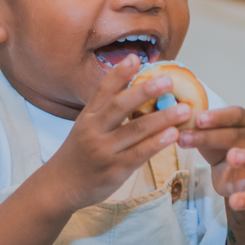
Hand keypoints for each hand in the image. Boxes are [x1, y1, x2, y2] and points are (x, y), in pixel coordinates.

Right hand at [40, 54, 191, 212]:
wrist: (60, 186)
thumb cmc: (79, 155)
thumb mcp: (85, 128)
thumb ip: (106, 113)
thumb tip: (135, 91)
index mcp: (87, 117)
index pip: (103, 90)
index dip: (119, 73)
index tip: (135, 58)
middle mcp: (93, 131)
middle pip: (120, 106)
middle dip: (145, 91)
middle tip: (168, 80)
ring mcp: (104, 151)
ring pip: (135, 130)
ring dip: (161, 118)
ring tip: (184, 109)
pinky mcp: (114, 170)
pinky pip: (139, 154)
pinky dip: (157, 143)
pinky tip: (173, 135)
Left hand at [178, 107, 244, 210]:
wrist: (234, 175)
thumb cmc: (220, 148)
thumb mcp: (207, 135)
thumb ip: (196, 128)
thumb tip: (173, 120)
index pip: (234, 114)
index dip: (217, 116)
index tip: (198, 119)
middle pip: (238, 135)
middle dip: (211, 136)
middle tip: (188, 138)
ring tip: (232, 157)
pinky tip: (236, 202)